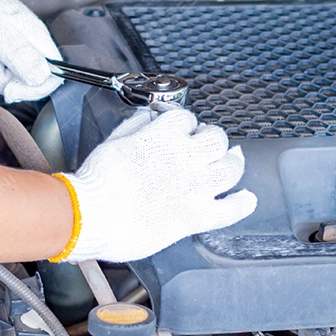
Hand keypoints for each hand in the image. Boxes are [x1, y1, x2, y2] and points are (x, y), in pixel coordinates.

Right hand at [52, 105, 256, 262]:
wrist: (89, 216)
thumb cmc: (95, 183)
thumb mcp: (112, 142)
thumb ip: (134, 127)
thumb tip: (147, 118)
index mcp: (162, 137)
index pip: (186, 118)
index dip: (185, 122)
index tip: (182, 129)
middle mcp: (184, 159)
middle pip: (216, 138)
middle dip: (212, 138)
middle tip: (207, 143)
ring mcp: (194, 188)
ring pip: (231, 168)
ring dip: (233, 163)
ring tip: (232, 161)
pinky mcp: (195, 217)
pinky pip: (230, 210)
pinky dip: (242, 203)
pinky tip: (246, 198)